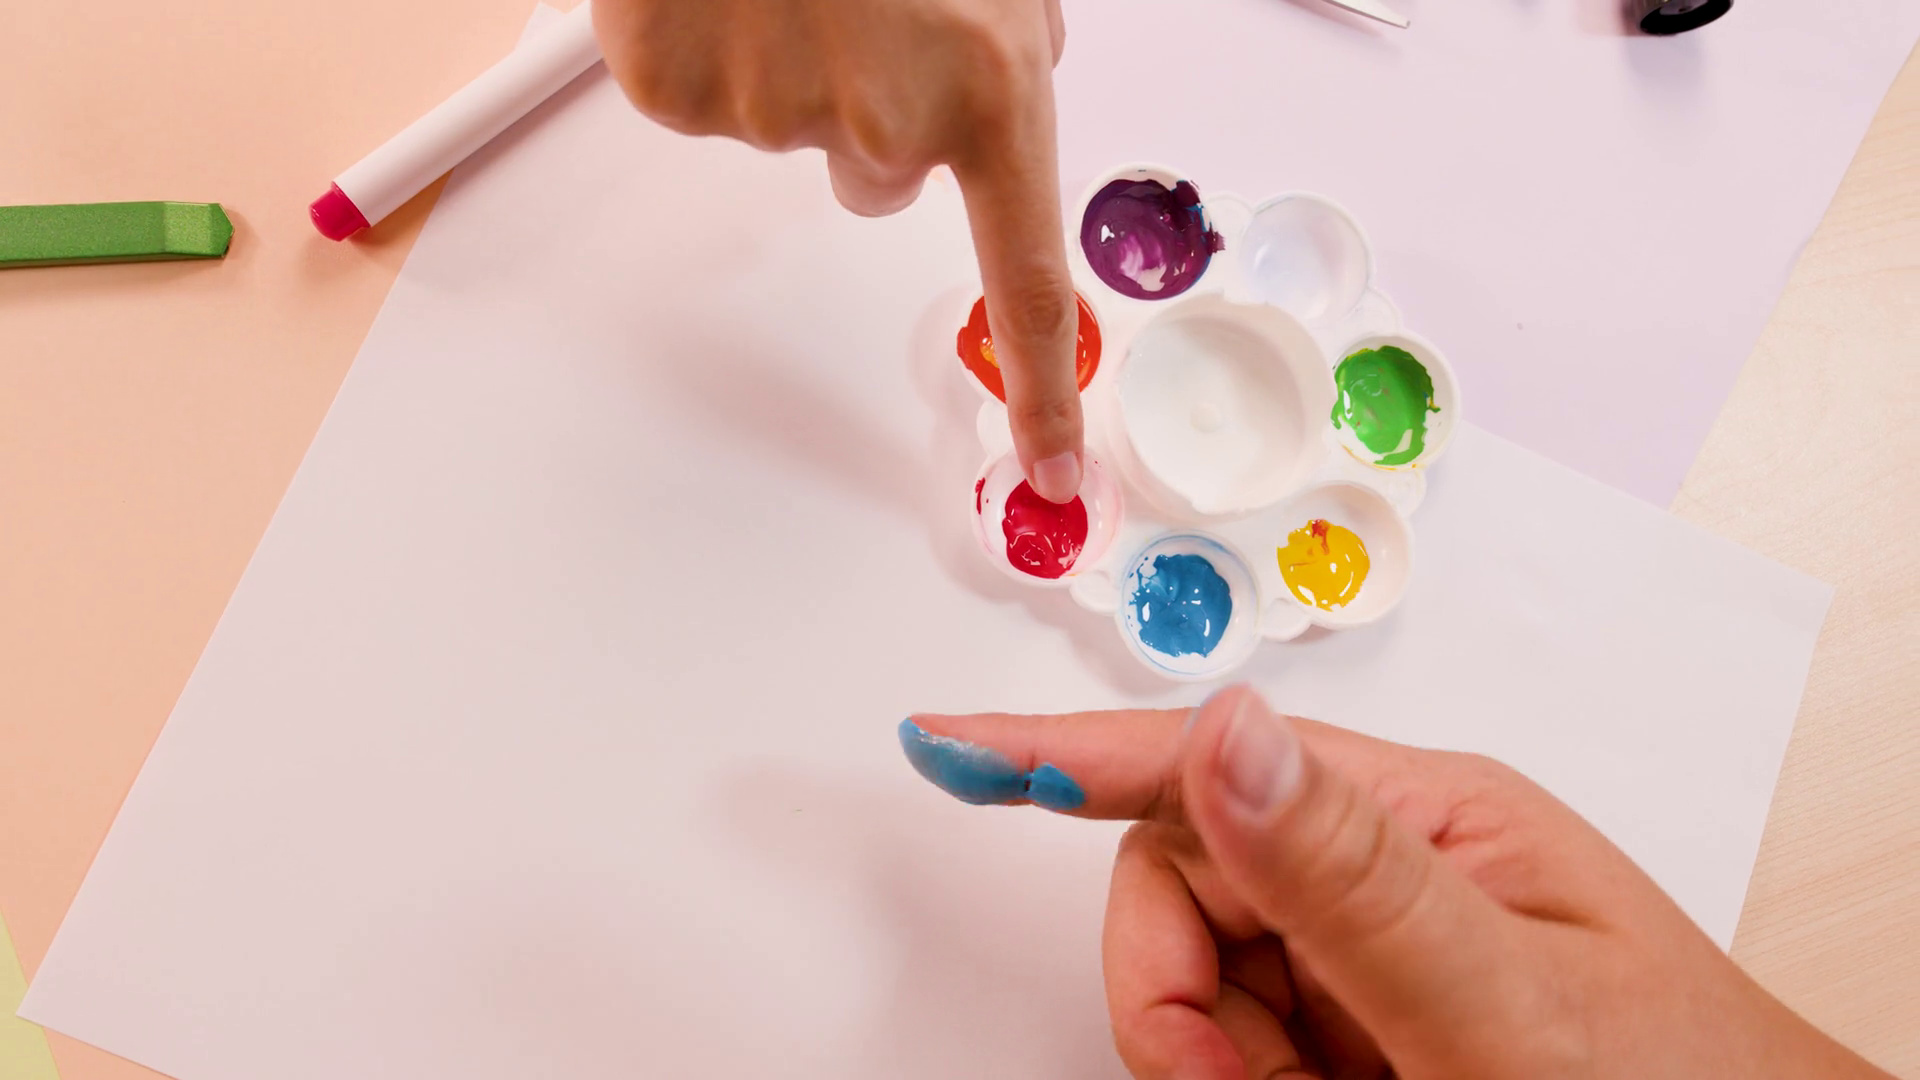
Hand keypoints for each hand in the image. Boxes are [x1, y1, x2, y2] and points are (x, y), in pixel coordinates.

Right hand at [593, 0, 1084, 501]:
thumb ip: (1012, 36)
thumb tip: (1001, 83)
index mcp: (986, 85)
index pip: (1027, 275)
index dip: (1042, 382)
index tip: (1051, 464)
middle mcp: (884, 122)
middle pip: (878, 178)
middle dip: (873, 113)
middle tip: (851, 7)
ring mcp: (772, 114)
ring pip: (793, 130)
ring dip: (794, 61)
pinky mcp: (680, 95)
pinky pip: (708, 104)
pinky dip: (713, 51)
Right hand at [899, 687, 1890, 1078]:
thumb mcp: (1515, 1003)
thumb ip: (1358, 879)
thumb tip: (1226, 733)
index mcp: (1428, 818)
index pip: (1207, 762)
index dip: (1062, 754)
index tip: (945, 750)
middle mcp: (1382, 873)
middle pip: (1175, 891)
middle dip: (1174, 1001)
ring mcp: (1361, 963)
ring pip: (1191, 987)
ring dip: (1219, 1066)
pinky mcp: (1348, 1041)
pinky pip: (1233, 1052)